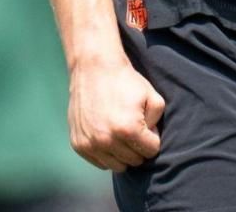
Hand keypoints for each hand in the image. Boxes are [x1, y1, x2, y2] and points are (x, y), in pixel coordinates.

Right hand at [67, 56, 164, 170]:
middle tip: (135, 128)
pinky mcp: (78, 145)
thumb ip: (157, 122)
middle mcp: (107, 141)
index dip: (153, 138)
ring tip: (122, 134)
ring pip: (117, 166)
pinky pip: (100, 162)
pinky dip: (107, 154)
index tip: (148, 126)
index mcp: (129, 130)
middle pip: (134, 160)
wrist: (94, 69)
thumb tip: (151, 139)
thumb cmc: (126, 82)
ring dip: (123, 154)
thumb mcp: (153, 97)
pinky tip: (109, 136)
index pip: (151, 151)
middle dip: (139, 147)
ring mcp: (90, 144)